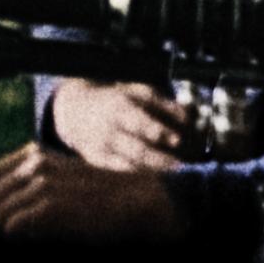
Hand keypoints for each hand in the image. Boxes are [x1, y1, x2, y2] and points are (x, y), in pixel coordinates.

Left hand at [0, 143, 186, 241]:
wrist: (136, 200)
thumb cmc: (102, 194)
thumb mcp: (65, 175)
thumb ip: (34, 180)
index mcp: (38, 154)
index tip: (0, 217)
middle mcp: (36, 165)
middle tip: (10, 233)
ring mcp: (42, 184)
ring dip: (6, 230)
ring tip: (27, 237)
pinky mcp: (49, 207)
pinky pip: (12, 227)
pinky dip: (19, 238)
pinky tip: (39, 238)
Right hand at [51, 79, 195, 169]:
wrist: (76, 110)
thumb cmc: (118, 100)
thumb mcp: (138, 93)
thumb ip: (164, 103)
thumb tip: (187, 116)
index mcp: (119, 107)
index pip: (140, 123)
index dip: (159, 132)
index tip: (177, 139)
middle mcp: (108, 129)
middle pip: (135, 149)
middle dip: (159, 158)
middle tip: (179, 163)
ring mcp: (100, 146)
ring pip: (129, 163)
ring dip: (153, 167)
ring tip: (173, 168)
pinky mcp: (96, 159)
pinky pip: (120, 168)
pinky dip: (139, 170)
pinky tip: (154, 169)